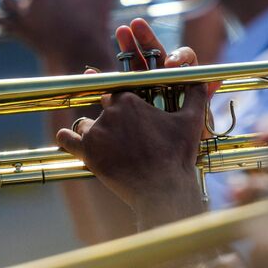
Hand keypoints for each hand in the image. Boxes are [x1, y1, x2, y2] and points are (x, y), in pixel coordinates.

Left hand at [56, 18, 210, 227]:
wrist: (162, 189)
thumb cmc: (178, 155)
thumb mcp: (192, 120)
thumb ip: (195, 93)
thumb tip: (199, 79)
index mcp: (131, 100)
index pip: (116, 89)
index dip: (115, 93)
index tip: (112, 94)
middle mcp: (110, 112)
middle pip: (101, 106)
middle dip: (108, 115)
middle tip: (118, 129)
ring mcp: (96, 132)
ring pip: (85, 123)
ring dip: (91, 130)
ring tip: (104, 143)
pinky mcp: (88, 152)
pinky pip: (68, 140)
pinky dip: (67, 138)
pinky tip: (68, 138)